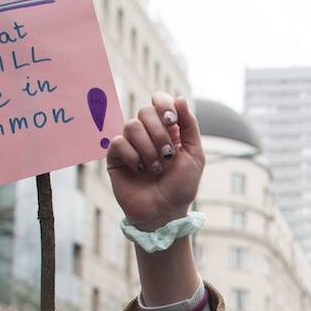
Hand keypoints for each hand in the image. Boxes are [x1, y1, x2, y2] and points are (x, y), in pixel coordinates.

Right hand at [106, 93, 204, 230]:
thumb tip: (179, 98)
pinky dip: (132, 156)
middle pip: (145, 111)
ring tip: (156, 168)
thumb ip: (189, 126)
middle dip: (159, 133)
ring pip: (132, 125)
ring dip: (148, 148)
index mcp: (167, 129)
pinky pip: (118, 142)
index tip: (172, 121)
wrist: (164, 213)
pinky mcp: (115, 157)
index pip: (159, 100)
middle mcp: (148, 133)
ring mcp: (130, 144)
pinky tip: (140, 171)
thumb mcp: (194, 155)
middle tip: (168, 155)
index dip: (164, 105)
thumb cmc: (181, 187)